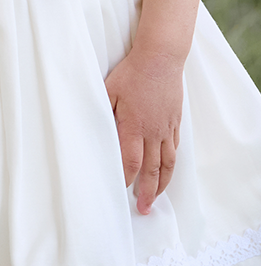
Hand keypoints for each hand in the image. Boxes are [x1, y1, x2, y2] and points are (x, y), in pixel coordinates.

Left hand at [104, 49, 183, 213]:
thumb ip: (103, 111)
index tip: (121, 191)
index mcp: (134, 126)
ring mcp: (167, 128)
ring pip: (167, 163)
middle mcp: (153, 132)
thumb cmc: (132, 72)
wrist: (160, 59)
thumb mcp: (109, 89)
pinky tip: (167, 170)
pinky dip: (171, 164)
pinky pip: (175, 149)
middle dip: (148, 192)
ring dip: (163, 184)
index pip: (130, 161)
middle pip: (152, 170)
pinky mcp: (175, 122)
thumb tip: (93, 127)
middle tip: (144, 209)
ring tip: (158, 198)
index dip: (126, 179)